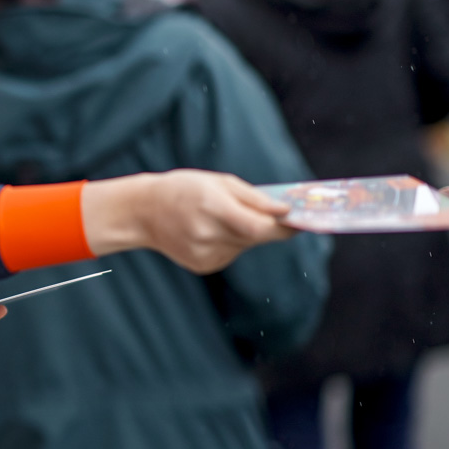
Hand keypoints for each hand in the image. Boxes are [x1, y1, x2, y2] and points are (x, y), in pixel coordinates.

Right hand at [83, 170, 295, 273]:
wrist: (143, 212)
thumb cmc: (183, 189)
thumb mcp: (218, 182)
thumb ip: (255, 198)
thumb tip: (287, 211)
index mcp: (212, 208)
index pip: (259, 227)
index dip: (285, 227)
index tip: (305, 221)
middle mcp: (208, 235)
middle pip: (256, 237)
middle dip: (268, 225)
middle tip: (273, 212)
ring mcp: (205, 255)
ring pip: (245, 246)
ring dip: (247, 233)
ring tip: (223, 217)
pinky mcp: (203, 266)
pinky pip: (232, 253)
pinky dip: (231, 242)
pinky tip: (211, 230)